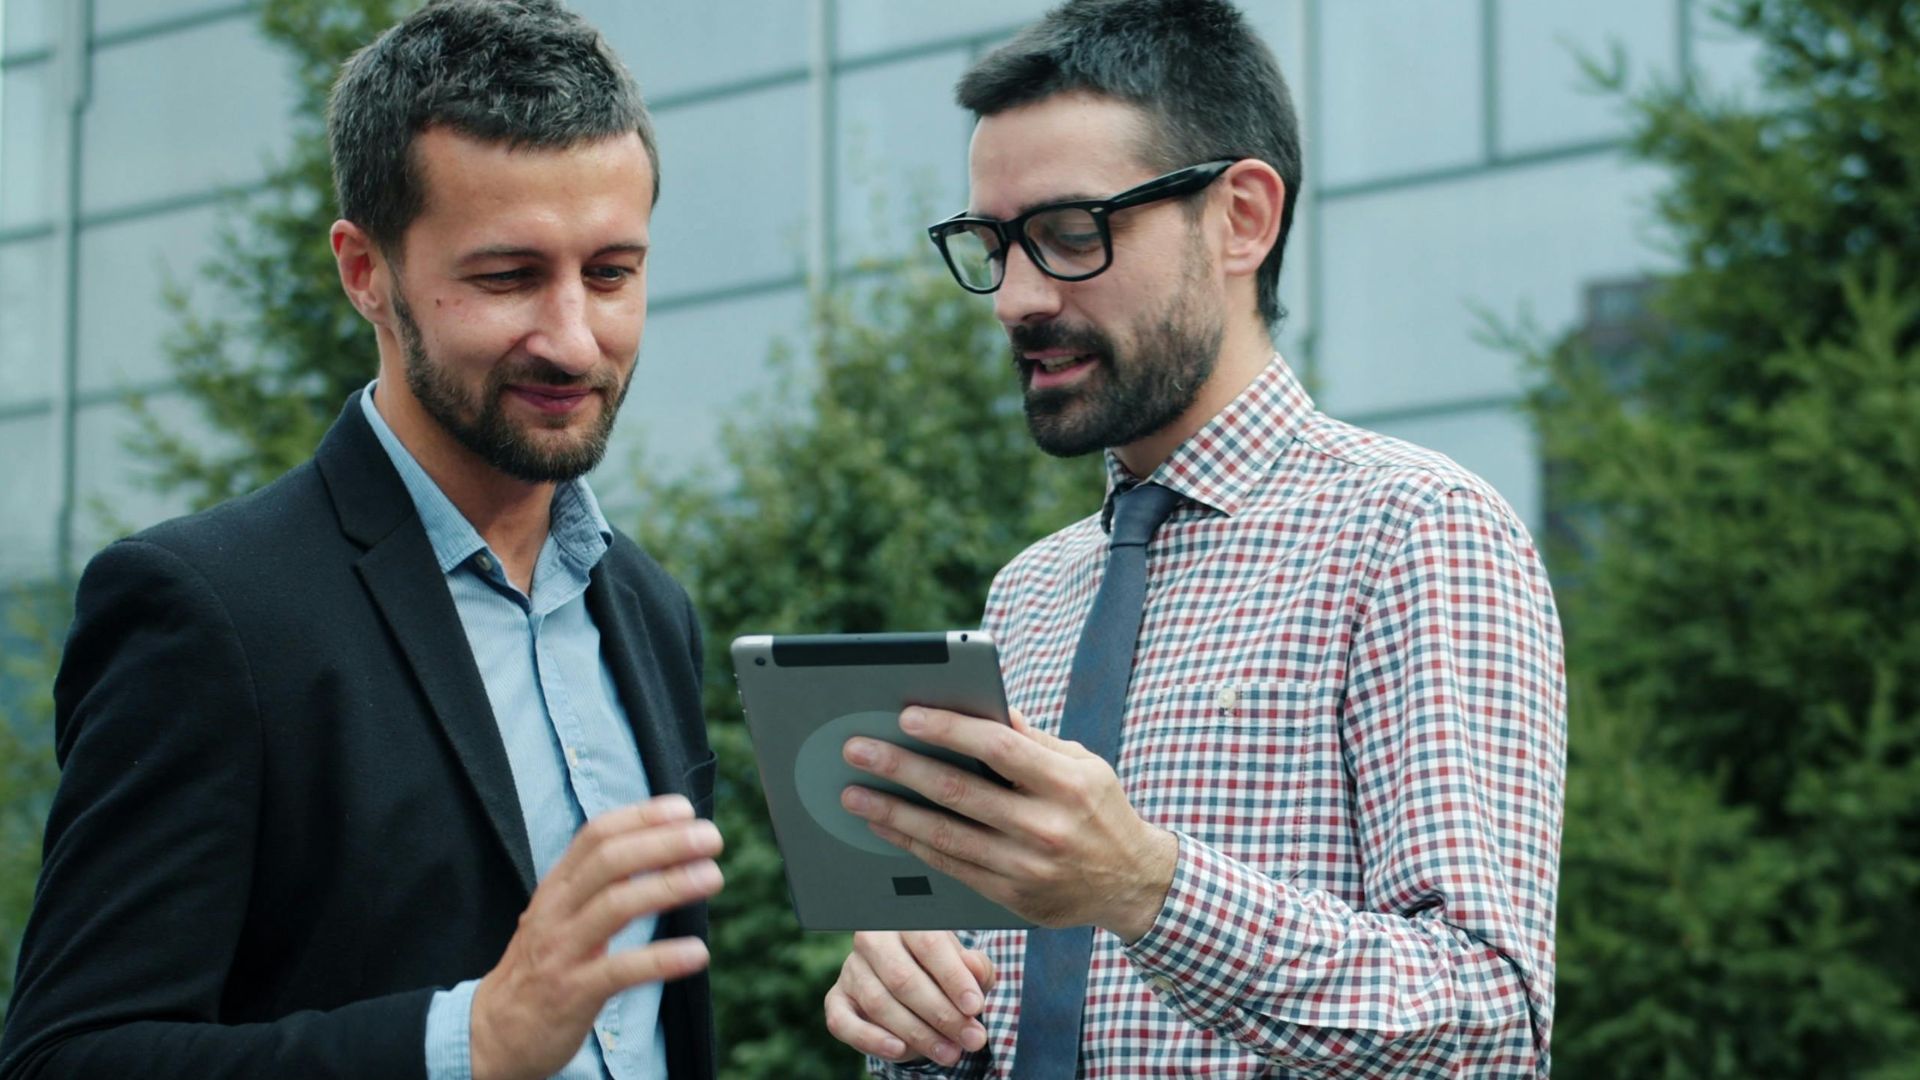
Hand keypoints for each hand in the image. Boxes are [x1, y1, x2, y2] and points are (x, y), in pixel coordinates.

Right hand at [470, 795, 723, 1079]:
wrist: (493, 1032)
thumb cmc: (542, 966)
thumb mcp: (561, 914)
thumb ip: (600, 884)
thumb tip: (661, 848)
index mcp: (557, 887)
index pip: (596, 835)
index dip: (642, 816)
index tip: (684, 809)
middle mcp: (556, 911)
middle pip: (610, 861)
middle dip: (663, 843)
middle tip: (711, 838)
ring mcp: (562, 951)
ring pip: (615, 906)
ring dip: (669, 886)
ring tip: (713, 877)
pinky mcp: (572, 993)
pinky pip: (619, 970)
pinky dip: (661, 959)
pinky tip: (698, 953)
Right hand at [824, 930, 994, 1066]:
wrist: (911, 985)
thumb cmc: (943, 972)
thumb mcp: (965, 965)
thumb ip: (975, 967)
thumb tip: (975, 972)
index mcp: (906, 920)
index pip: (929, 944)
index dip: (953, 978)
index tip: (975, 1007)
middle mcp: (872, 939)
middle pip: (903, 978)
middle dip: (942, 1015)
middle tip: (972, 1039)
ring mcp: (851, 969)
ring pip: (879, 1003)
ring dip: (918, 1034)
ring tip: (951, 1053)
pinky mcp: (836, 999)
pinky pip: (843, 1022)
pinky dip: (871, 1039)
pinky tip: (900, 1050)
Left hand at [841, 707, 1177, 940]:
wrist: (1132, 882)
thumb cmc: (1099, 808)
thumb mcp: (1083, 764)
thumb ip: (1033, 740)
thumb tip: (984, 706)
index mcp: (1067, 782)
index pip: (999, 748)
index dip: (949, 730)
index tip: (906, 715)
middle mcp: (1047, 826)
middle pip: (959, 792)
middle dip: (900, 768)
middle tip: (856, 750)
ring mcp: (1028, 867)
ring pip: (945, 835)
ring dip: (892, 812)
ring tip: (853, 793)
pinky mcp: (1012, 897)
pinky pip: (951, 867)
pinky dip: (912, 845)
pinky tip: (884, 827)